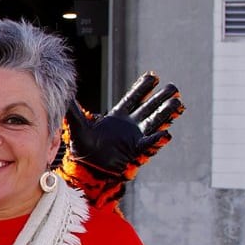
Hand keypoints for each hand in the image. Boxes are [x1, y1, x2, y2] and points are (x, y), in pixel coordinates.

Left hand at [62, 72, 183, 180]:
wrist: (87, 169)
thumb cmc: (83, 149)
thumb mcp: (78, 126)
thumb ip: (75, 111)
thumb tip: (66, 95)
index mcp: (117, 118)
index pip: (133, 98)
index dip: (143, 88)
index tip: (153, 76)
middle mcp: (130, 126)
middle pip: (149, 108)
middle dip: (161, 98)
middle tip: (173, 87)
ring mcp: (135, 138)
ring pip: (154, 123)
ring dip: (166, 114)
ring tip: (178, 103)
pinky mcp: (135, 152)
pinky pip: (148, 145)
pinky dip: (157, 140)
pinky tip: (166, 134)